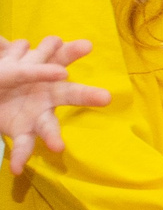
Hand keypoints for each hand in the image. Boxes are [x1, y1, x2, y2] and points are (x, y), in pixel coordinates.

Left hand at [0, 37, 107, 172]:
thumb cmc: (6, 78)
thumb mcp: (9, 63)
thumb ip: (18, 55)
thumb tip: (40, 41)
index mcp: (43, 71)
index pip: (61, 58)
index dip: (70, 53)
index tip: (86, 46)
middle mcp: (45, 94)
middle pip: (68, 94)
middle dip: (86, 95)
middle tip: (105, 97)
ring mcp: (35, 115)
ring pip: (48, 126)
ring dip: (52, 136)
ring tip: (58, 147)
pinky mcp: (21, 131)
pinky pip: (24, 145)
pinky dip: (22, 157)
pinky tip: (18, 168)